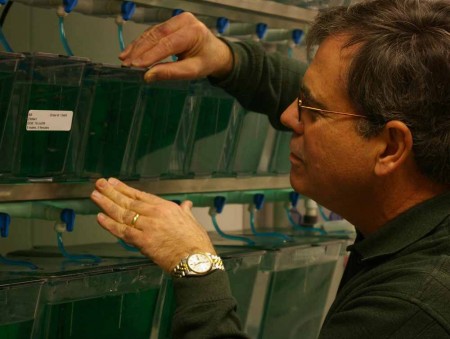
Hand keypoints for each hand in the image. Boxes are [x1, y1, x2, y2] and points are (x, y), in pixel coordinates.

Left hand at [90, 177, 215, 272]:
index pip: (140, 195)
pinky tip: (100, 217)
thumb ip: (185, 211)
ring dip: (107, 204)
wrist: (196, 259)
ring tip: (95, 195)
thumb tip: (186, 204)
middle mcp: (155, 214)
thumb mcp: (192, 221)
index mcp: (166, 207)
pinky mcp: (142, 241)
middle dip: (111, 192)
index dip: (125, 189)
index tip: (113, 183)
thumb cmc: (196, 242)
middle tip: (99, 184)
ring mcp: (147, 227)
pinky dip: (110, 225)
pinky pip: (122, 231)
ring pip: (123, 214)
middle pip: (129, 202)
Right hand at [120, 12, 233, 81]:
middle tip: (126, 64)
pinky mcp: (169, 23)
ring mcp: (176, 20)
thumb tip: (148, 76)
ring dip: (137, 46)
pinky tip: (131, 52)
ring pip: (152, 33)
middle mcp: (183, 21)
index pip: (167, 44)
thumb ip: (171, 72)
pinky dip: (141, 43)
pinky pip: (153, 32)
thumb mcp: (192, 71)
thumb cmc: (207, 61)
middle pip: (157, 35)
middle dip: (139, 50)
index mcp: (193, 31)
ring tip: (124, 59)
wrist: (216, 53)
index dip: (149, 55)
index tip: (135, 65)